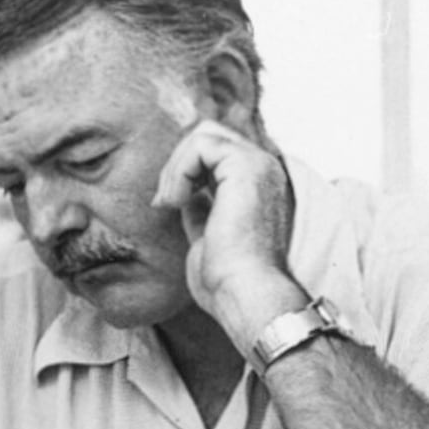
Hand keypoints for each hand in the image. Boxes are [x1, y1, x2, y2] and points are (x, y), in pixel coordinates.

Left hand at [153, 120, 302, 348]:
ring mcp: (258, 165)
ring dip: (176, 167)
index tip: (167, 205)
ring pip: (204, 133)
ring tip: (170, 202)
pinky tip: (177, 201)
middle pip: (209, 133)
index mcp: (257, 186)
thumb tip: (184, 197)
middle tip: (165, 201)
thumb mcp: (207, 237)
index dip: (184, 170)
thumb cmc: (226, 280)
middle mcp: (263, 171)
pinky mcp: (246, 167)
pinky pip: (202, 144)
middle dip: (178, 162)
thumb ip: (200, 211)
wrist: (244, 294)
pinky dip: (180, 169)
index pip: (215, 153)